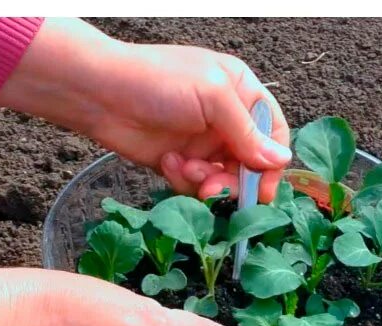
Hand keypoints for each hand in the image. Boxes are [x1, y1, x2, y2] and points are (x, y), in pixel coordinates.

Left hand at [0, 18, 291, 201]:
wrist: (99, 94)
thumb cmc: (157, 82)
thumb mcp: (213, 97)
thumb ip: (249, 132)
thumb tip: (281, 161)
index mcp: (241, 91)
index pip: (274, 133)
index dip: (272, 162)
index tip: (262, 187)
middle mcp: (227, 118)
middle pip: (251, 164)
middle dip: (235, 180)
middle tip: (215, 188)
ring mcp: (204, 142)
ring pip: (225, 179)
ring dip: (207, 182)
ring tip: (186, 169)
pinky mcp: (182, 162)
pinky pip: (198, 186)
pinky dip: (185, 181)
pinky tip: (168, 163)